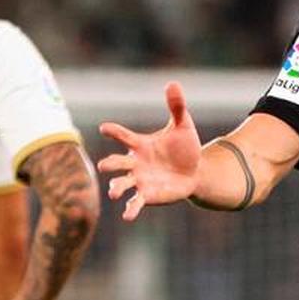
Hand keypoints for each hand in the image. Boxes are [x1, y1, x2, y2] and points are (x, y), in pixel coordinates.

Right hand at [98, 82, 201, 220]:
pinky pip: (135, 202)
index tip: (104, 128)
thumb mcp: (183, 126)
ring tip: (113, 191)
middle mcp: (135, 162)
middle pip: (116, 162)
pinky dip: (130, 209)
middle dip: (110, 164)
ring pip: (122, 183)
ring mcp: (140, 180)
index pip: (123, 135)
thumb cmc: (184, 148)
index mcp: (140, 144)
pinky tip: (127, 216)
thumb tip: (173, 83)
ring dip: (116, 187)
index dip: (113, 131)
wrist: (195, 172)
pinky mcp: (148, 195)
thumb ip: (177, 107)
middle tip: (103, 166)